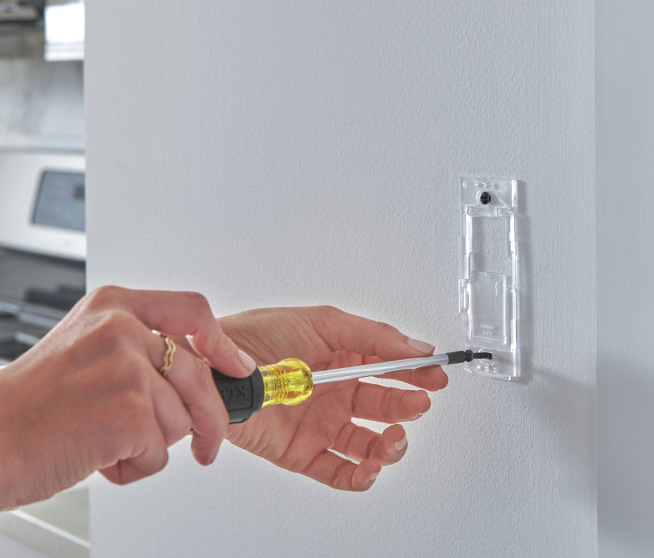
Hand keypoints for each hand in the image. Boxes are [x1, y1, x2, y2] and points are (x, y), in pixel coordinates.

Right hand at [0, 286, 254, 508]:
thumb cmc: (34, 403)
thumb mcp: (87, 349)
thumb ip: (140, 350)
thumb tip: (198, 374)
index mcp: (114, 307)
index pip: (192, 310)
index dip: (222, 342)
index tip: (237, 365)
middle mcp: (122, 329)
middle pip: (200, 375)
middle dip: (210, 418)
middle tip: (207, 444)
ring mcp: (126, 368)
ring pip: (181, 418)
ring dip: (152, 444)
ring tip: (106, 441)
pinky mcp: (128, 411)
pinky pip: (161, 451)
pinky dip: (136, 466)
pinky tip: (100, 457)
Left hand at [218, 306, 447, 491]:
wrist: (213, 367)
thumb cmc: (257, 335)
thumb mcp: (322, 322)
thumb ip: (372, 336)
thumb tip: (417, 346)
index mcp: (342, 358)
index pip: (390, 369)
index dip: (416, 374)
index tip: (436, 374)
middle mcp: (335, 392)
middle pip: (384, 407)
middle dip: (407, 407)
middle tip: (419, 401)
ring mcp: (320, 424)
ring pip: (368, 444)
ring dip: (389, 446)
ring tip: (393, 438)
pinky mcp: (302, 453)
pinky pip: (338, 471)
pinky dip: (359, 477)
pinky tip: (369, 467)